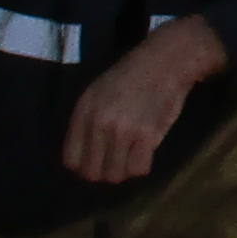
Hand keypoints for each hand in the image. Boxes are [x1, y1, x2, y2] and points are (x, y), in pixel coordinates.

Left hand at [60, 14, 223, 186]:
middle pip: (92, 173)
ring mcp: (123, 130)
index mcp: (83, 111)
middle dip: (103, 173)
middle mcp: (99, 123)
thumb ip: (85, 122)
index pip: (71, 160)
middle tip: (115, 163)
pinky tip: (145, 153)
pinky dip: (142, 166)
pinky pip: (139, 169)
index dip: (82, 167)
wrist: (164, 62)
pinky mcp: (147, 136)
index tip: (95, 163)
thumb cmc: (130, 76)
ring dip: (123, 171)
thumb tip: (80, 159)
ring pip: (116, 175)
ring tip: (131, 156)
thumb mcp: (96, 92)